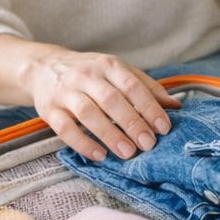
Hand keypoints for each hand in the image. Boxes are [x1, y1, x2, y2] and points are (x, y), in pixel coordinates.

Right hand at [25, 50, 181, 161]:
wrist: (43, 68)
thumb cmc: (90, 73)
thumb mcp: (118, 71)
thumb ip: (146, 87)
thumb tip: (176, 106)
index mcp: (108, 65)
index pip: (132, 85)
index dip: (149, 107)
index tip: (163, 127)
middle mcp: (86, 75)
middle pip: (111, 100)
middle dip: (132, 123)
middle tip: (148, 144)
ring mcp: (65, 91)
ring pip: (88, 113)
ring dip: (110, 134)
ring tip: (127, 152)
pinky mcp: (49, 109)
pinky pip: (65, 127)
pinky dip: (82, 142)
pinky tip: (99, 155)